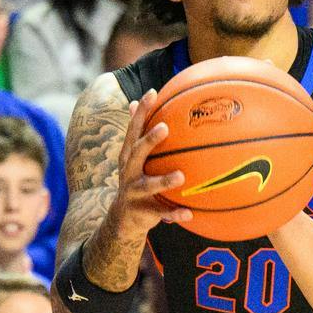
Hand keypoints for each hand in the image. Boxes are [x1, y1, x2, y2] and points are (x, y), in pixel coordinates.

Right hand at [107, 92, 192, 239]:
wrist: (123, 219)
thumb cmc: (135, 180)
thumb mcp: (132, 157)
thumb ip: (136, 133)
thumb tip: (133, 102)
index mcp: (128, 156)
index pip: (134, 129)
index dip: (141, 111)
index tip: (152, 93)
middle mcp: (128, 171)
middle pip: (137, 153)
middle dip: (149, 140)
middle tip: (165, 128)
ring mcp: (135, 192)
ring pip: (149, 186)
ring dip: (164, 180)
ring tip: (181, 175)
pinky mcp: (144, 212)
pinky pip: (162, 212)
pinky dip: (175, 213)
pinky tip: (189, 213)